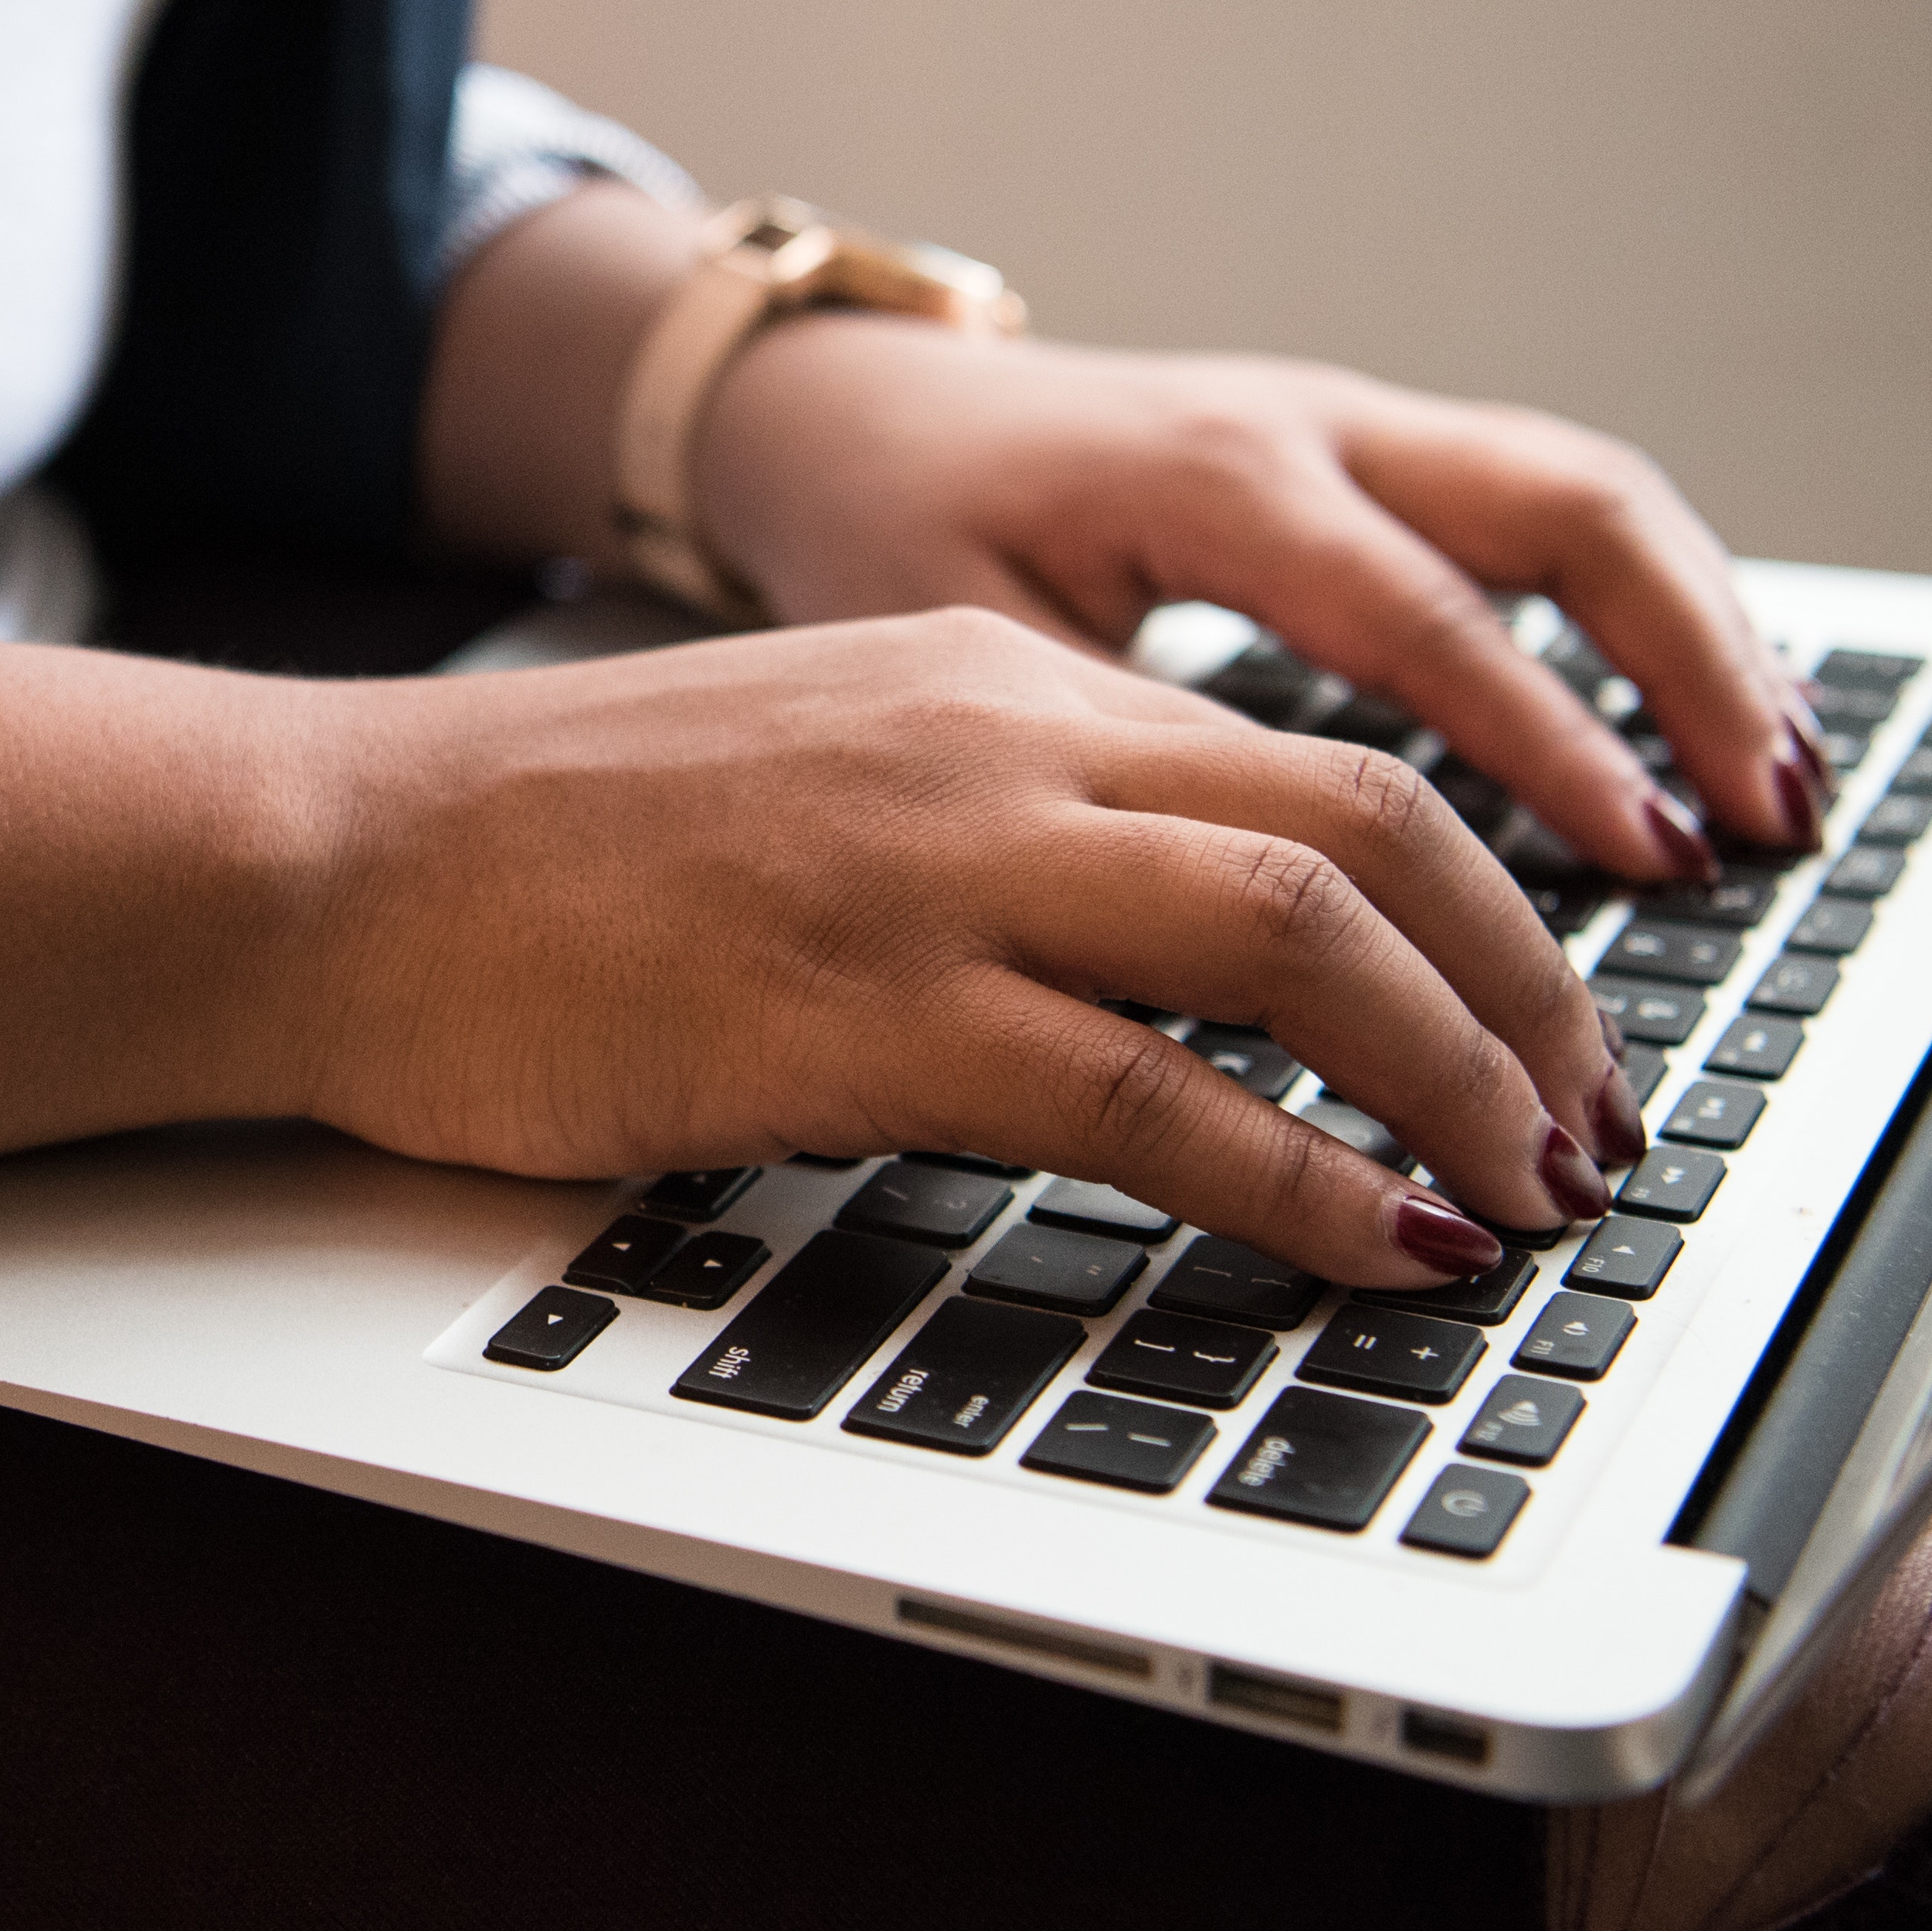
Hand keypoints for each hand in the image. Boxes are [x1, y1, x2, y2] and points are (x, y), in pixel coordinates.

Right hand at [305, 607, 1639, 1281]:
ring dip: (1460, 1077)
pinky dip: (1302, 1181)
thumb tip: (1166, 970)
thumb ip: (995, 833)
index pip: (1321, 765)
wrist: (337, 860)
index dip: (1484, 904)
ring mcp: (933, 871)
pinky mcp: (857, 1011)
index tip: (1546, 1026)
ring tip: (1531, 1195)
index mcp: (993, 682)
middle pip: (1369, 827)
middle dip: (1531, 991)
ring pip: (1299, 936)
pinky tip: (1380, 1248)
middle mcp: (996, 744)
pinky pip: (1148, 1095)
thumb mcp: (817, 780)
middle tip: (1593, 1126)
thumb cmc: (542, 852)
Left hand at [697, 313, 1827, 879]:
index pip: (1426, 618)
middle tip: (1768, 820)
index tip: (1642, 861)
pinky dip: (1645, 610)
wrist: (846, 414)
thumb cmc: (891, 537)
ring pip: (1583, 497)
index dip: (1546, 746)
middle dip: (1688, 668)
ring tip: (1783, 784)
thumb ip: (1107, 775)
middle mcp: (1307, 430)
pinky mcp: (1367, 450)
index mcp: (1211, 480)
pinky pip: (1544, 509)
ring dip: (1699, 635)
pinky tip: (1704, 718)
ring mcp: (1350, 425)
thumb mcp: (968, 656)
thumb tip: (1231, 944)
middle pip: (1565, 512)